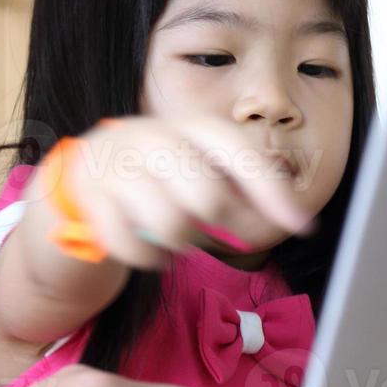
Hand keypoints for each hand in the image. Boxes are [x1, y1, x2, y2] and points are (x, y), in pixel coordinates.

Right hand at [56, 113, 315, 270]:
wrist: (85, 176)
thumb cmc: (160, 177)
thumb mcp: (200, 169)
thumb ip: (242, 186)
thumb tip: (296, 218)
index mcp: (191, 127)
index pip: (236, 150)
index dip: (270, 188)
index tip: (301, 226)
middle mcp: (153, 136)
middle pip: (206, 194)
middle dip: (216, 224)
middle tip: (210, 227)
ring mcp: (118, 163)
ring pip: (169, 224)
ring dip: (180, 243)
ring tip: (176, 237)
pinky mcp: (90, 194)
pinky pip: (129, 243)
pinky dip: (147, 258)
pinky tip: (152, 251)